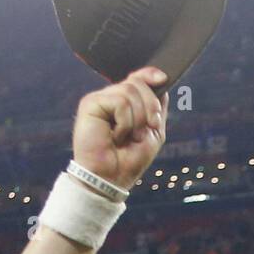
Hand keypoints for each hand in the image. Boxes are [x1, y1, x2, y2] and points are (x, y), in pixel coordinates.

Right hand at [72, 65, 169, 191]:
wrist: (111, 178)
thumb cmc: (129, 161)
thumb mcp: (153, 133)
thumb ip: (157, 108)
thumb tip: (161, 82)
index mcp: (124, 104)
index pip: (137, 78)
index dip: (150, 74)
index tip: (163, 78)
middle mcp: (111, 98)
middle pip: (137, 83)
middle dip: (150, 107)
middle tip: (147, 129)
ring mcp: (100, 100)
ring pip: (130, 91)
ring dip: (137, 119)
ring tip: (128, 137)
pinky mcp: (90, 104)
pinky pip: (119, 102)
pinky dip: (125, 122)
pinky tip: (115, 136)